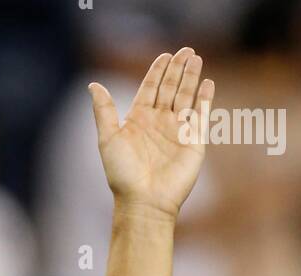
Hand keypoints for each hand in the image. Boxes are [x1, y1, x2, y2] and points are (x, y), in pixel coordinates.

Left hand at [89, 48, 214, 220]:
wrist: (144, 201)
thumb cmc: (123, 175)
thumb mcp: (108, 139)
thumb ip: (103, 111)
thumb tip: (92, 85)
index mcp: (139, 120)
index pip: (151, 88)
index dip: (157, 71)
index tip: (164, 55)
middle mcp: (159, 123)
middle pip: (171, 88)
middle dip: (177, 69)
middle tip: (185, 50)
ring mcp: (177, 132)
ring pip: (186, 97)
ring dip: (191, 77)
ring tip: (195, 58)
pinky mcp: (193, 142)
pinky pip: (201, 115)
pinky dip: (205, 99)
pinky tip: (208, 83)